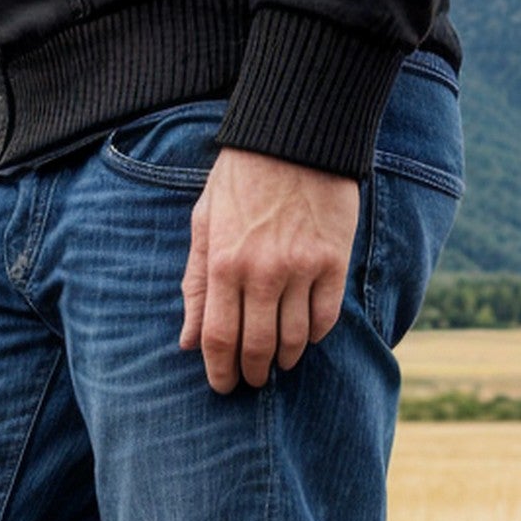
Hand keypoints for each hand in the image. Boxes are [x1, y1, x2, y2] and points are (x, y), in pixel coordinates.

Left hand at [180, 147, 361, 392]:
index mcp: (224, 264)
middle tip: (253, 379)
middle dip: (253, 373)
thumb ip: (196, 284)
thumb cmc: (241, 178)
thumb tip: (188, 341)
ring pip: (294, 339)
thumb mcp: (205, 224)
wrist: (295, 133)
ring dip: (285, 360)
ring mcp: (301, 267)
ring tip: (280, 363)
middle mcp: (262, 271)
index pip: (219, 339)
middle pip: (257, 347)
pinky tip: (307, 337)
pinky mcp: (333, 260)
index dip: (220, 372)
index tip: (223, 387)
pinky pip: (326, 317)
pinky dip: (315, 336)